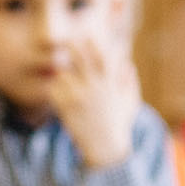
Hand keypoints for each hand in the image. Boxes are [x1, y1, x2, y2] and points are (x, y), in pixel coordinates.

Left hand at [51, 38, 140, 169]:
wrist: (105, 150)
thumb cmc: (119, 125)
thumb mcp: (131, 102)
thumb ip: (129, 82)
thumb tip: (126, 63)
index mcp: (110, 84)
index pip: (102, 57)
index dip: (94, 44)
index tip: (87, 35)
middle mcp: (94, 88)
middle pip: (81, 59)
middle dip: (74, 47)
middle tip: (68, 40)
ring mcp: (78, 98)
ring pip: (64, 73)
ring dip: (62, 72)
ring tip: (63, 74)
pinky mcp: (66, 108)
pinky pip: (53, 90)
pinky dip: (54, 88)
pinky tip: (57, 92)